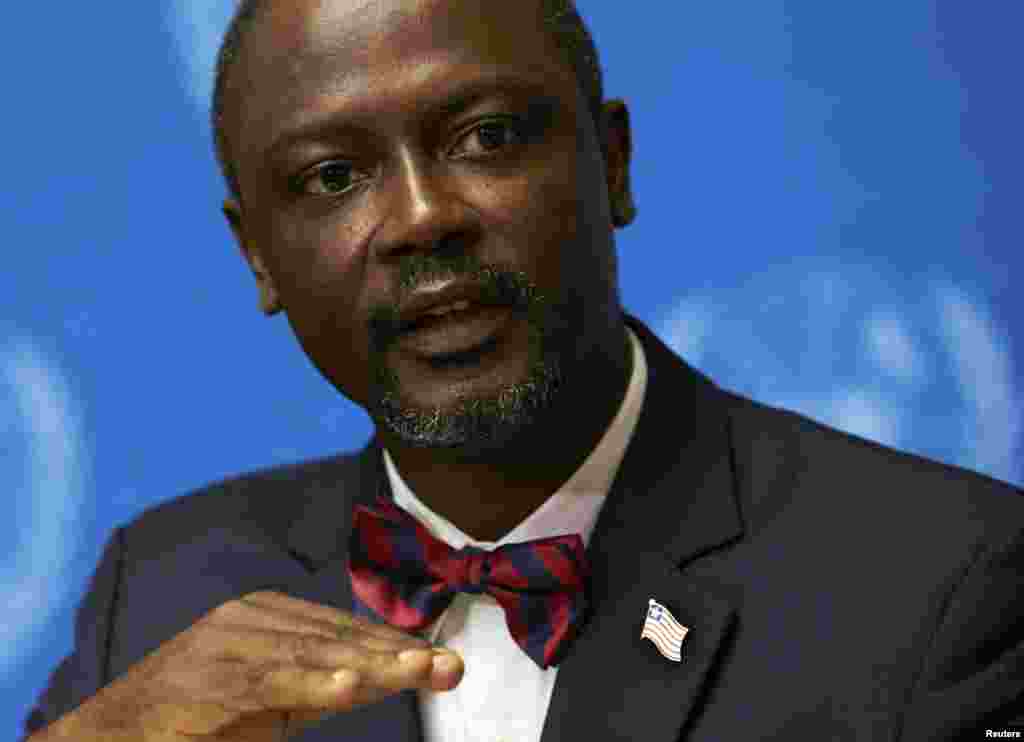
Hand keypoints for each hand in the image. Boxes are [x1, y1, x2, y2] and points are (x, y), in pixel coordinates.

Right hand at [44, 591, 462, 741]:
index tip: (442, 662)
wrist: (114, 735)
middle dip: (396, 655)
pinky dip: (309, 684)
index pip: (344, 630)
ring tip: (413, 671)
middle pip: (337, 639)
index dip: (395, 645)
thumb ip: (323, 679)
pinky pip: (267, 683)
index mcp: (269, 613)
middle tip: (446, 667)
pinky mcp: (205, 682)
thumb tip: (385, 671)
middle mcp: (250, 619)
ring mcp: (225, 646)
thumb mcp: (273, 692)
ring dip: (369, 666)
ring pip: (311, 656)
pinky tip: (347, 687)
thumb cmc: (201, 715)